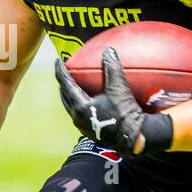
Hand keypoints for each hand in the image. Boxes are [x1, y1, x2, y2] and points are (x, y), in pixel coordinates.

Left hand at [54, 48, 172, 156]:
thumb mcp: (120, 90)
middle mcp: (77, 117)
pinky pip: (79, 113)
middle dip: (63, 82)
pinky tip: (89, 99)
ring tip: (74, 84)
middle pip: (64, 96)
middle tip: (65, 71)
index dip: (60, 70)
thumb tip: (108, 50)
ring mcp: (82, 126)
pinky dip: (80, 102)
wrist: (134, 140)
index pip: (65, 84)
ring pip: (71, 106)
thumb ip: (113, 69)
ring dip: (70, 94)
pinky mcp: (89, 131)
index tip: (58, 60)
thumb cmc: (126, 115)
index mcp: (80, 106)